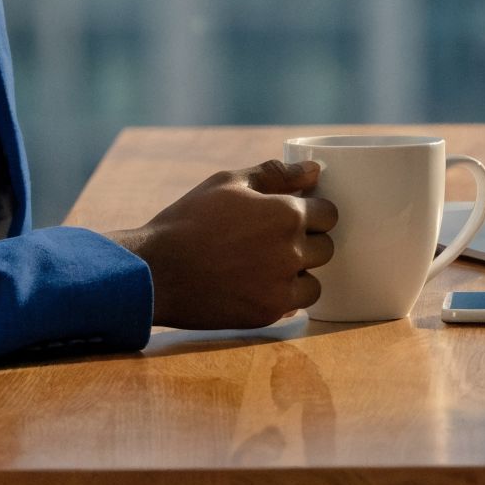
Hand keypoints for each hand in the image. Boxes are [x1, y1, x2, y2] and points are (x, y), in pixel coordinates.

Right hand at [106, 159, 337, 328]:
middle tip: (271, 242)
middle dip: (306, 243)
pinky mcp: (268, 313)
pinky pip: (294, 305)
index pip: (329, 214)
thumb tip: (314, 170)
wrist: (155, 271)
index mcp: (287, 214)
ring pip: (315, 281)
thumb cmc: (188, 221)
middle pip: (326, 248)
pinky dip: (282, 297)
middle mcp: (292, 251)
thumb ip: (275, 174)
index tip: (291, 217)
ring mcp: (281, 286)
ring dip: (298, 274)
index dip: (312, 213)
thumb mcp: (227, 183)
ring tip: (265, 267)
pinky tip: (256, 286)